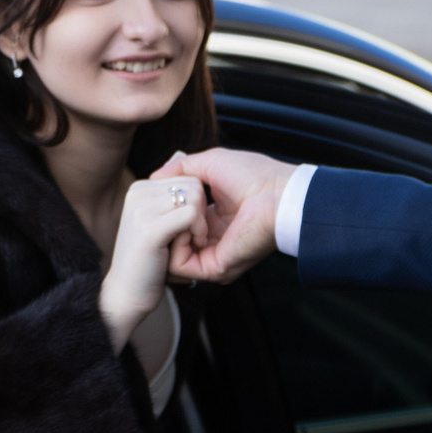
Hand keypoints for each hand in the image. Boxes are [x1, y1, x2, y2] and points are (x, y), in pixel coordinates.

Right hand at [98, 175, 206, 348]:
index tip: (187, 227)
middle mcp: (137, 193)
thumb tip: (194, 178)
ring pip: (194, 197)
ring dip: (200, 224)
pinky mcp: (150, 229)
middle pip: (193, 184)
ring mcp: (141, 210)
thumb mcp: (156, 222)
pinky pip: (191, 215)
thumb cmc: (148, 261)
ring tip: (188, 243)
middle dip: (201, 211)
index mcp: (140, 188)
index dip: (197, 202)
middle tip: (190, 237)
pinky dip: (198, 232)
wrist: (127, 293)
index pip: (188, 176)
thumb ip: (171, 199)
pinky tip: (190, 248)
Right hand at [151, 148, 295, 282]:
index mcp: (215, 220)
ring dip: (167, 232)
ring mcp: (213, 257)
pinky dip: (174, 244)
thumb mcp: (208, 164)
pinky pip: (179, 264)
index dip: (164, 210)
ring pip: (171, 256)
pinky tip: (182, 226)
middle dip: (159, 224)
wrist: (277, 193)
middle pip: (172, 243)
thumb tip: (153, 175)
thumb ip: (180, 169)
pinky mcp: (214, 268)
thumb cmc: (253, 175)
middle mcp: (213, 242)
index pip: (179, 224)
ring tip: (173, 214)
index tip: (154, 196)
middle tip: (154, 209)